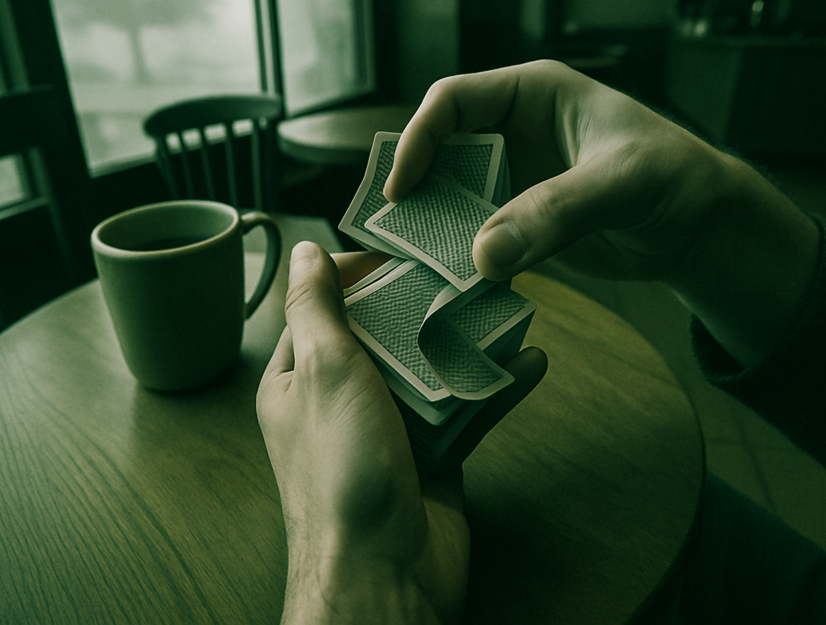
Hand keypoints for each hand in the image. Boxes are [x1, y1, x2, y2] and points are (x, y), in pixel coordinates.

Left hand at [256, 242, 546, 623]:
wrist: (385, 574)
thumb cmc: (342, 474)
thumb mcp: (324, 371)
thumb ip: (315, 309)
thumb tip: (302, 251)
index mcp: (298, 381)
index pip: (321, 309)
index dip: (355, 274)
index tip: (399, 251)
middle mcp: (341, 403)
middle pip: (384, 335)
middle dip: (423, 303)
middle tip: (467, 270)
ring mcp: (389, 432)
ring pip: (431, 371)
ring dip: (468, 343)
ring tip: (507, 307)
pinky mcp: (433, 458)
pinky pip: (465, 412)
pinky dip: (494, 388)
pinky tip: (527, 363)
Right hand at [386, 59, 728, 281]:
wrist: (701, 228)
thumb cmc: (674, 179)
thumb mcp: (621, 183)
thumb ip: (557, 212)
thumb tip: (485, 256)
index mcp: (531, 95)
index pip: (451, 102)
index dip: (417, 140)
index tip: (401, 189)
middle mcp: (513, 134)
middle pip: (440, 153)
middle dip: (416, 191)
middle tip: (392, 236)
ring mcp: (515, 181)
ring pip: (452, 201)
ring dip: (433, 231)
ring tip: (414, 267)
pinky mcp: (522, 225)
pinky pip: (476, 239)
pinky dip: (460, 261)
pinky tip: (451, 285)